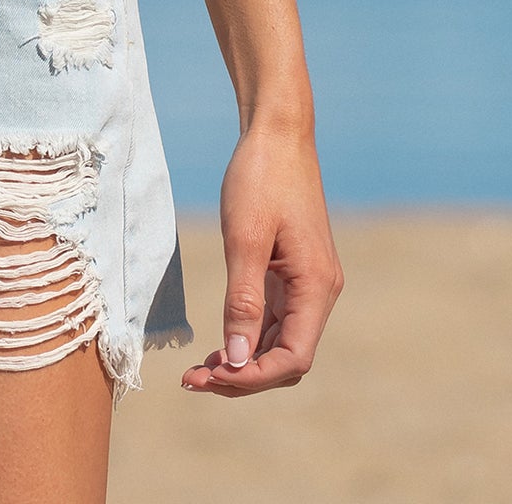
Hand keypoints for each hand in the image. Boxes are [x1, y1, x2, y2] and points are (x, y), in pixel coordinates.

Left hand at [182, 118, 343, 394]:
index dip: (253, 378)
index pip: (293, 358)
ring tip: (198, 370)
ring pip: (278, 341)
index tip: (210, 378)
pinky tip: (218, 344)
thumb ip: (242, 300)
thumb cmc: (260, 176)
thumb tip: (238, 361)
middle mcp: (318, 291)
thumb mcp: (244, 238)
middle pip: (286, 358)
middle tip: (192, 380)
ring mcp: (306, 282)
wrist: (276, 131)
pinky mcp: (291, 271)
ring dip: (243, 360)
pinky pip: (273, 318)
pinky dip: (246, 335)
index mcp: (316, 286)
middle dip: (243, 376)